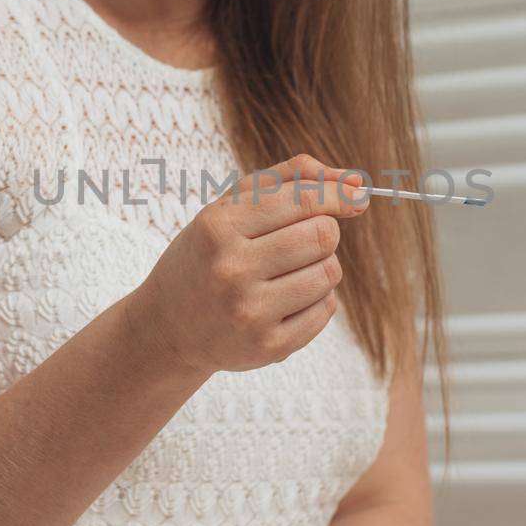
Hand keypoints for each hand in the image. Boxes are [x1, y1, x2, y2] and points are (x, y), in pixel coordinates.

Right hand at [127, 153, 369, 378]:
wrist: (168, 325)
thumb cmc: (207, 254)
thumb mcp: (230, 205)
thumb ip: (288, 179)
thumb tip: (356, 181)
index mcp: (220, 227)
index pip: (304, 201)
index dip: (338, 195)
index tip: (357, 196)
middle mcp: (232, 269)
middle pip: (323, 235)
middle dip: (322, 232)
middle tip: (299, 240)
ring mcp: (250, 312)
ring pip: (329, 272)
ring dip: (321, 266)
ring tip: (288, 272)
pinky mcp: (268, 347)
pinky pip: (326, 310)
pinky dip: (317, 300)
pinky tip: (285, 300)